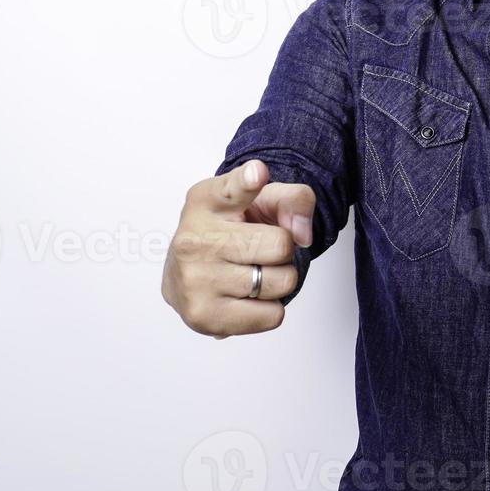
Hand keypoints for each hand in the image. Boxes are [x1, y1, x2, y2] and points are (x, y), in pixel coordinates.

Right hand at [161, 160, 315, 337]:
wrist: (187, 271)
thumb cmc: (228, 231)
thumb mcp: (260, 200)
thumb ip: (293, 199)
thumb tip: (302, 234)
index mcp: (208, 200)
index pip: (234, 187)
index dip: (249, 180)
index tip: (257, 173)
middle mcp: (195, 239)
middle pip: (280, 246)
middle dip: (282, 250)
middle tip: (259, 250)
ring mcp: (195, 280)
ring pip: (281, 283)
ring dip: (278, 280)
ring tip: (251, 272)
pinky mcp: (203, 316)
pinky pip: (273, 315)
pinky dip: (270, 308)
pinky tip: (246, 296)